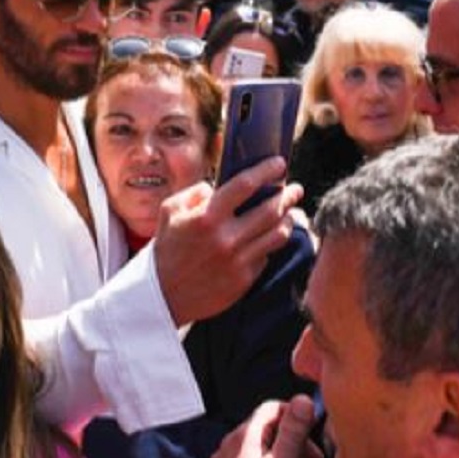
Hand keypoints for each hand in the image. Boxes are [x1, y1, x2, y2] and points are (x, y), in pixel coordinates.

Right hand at [153, 157, 301, 325]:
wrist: (163, 294)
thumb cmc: (167, 248)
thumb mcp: (170, 210)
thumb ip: (195, 192)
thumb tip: (218, 188)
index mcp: (207, 217)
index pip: (245, 185)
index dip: (266, 171)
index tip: (279, 164)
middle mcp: (226, 238)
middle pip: (271, 210)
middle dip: (288, 195)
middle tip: (295, 189)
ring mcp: (238, 261)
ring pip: (277, 235)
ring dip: (287, 220)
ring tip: (289, 212)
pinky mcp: (244, 280)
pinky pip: (265, 256)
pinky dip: (269, 244)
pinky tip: (268, 238)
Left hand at [212, 397, 321, 457]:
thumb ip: (291, 432)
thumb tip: (303, 398)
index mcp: (246, 434)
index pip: (275, 407)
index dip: (298, 418)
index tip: (313, 437)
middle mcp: (232, 442)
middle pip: (270, 429)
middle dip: (295, 442)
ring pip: (262, 448)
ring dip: (284, 454)